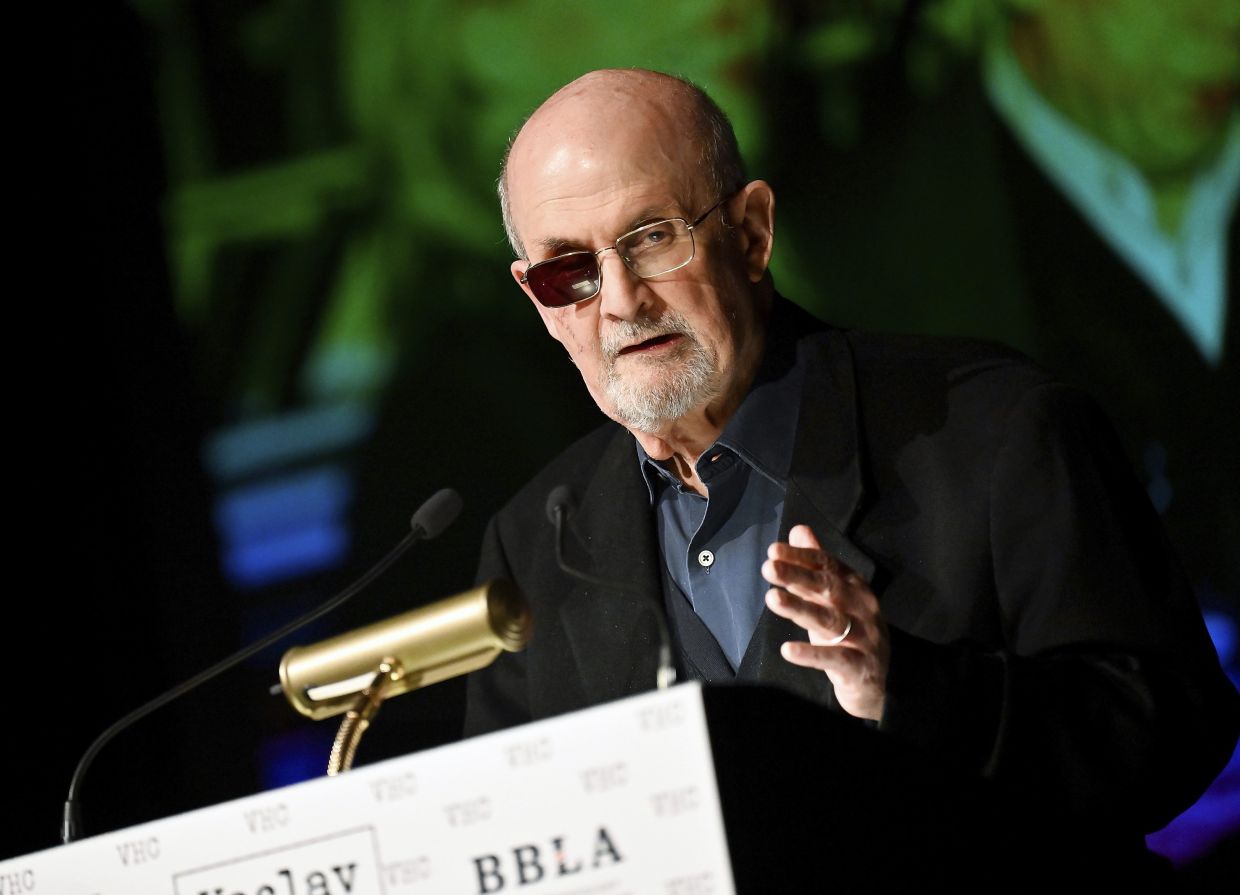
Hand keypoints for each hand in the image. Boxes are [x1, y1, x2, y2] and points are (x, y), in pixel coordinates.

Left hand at [762, 524, 888, 719]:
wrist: (879, 680)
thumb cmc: (850, 630)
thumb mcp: (832, 596)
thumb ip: (815, 565)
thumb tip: (798, 530)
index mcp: (854, 586)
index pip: (827, 565)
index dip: (801, 557)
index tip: (773, 550)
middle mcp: (862, 607)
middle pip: (828, 588)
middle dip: (797, 576)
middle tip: (769, 567)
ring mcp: (864, 637)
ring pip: (830, 620)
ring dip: (800, 608)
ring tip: (772, 599)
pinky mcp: (859, 666)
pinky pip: (835, 658)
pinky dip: (812, 654)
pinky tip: (788, 650)